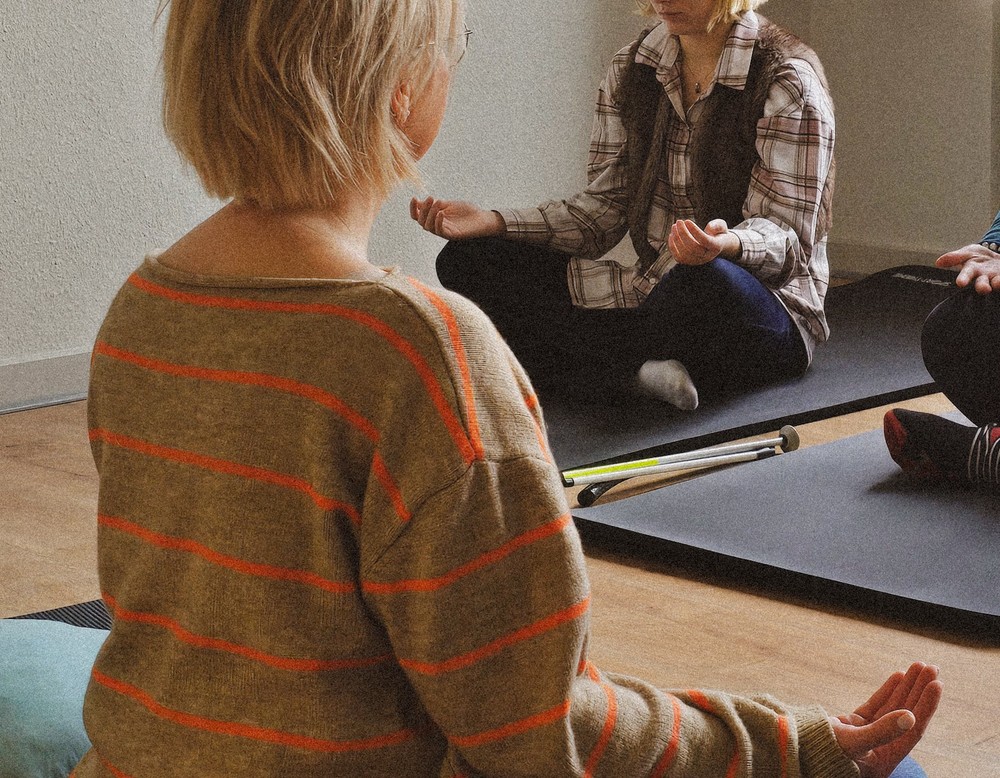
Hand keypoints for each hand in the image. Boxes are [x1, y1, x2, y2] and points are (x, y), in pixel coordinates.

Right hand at [410, 196, 505, 240]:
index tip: (414, 198)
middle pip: (421, 222)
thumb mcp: (448, 204)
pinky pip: (440, 232)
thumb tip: (418, 202)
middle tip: (431, 198)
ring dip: (430, 214)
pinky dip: (438, 222)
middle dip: (424, 209)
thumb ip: (434, 204)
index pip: (418, 217)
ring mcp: (444, 232)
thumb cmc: (466, 211)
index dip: (413, 209)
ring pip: (429, 227)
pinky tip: (441, 213)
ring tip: (438, 202)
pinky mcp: (452, 235)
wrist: (482, 218)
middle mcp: (437, 227)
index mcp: (434, 219)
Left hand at [668, 219, 740, 264]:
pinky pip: (678, 257)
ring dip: (677, 238)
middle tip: (679, 221)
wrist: (714, 244)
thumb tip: (710, 228)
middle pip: (693, 247)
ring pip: (684, 253)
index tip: (687, 221)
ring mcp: (697, 261)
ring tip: (674, 226)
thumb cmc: (717, 232)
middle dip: (683, 233)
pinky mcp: (688, 262)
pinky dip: (673, 246)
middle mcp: (706, 256)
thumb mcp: (721, 226)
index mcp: (716, 246)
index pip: (705, 241)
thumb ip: (718, 225)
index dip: (695, 231)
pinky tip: (672, 234)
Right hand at [831, 662, 941, 777]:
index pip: (913, 730)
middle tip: (932, 667)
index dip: (926, 706)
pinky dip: (888, 690)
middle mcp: (882, 747)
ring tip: (919, 666)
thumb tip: (911, 717)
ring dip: (906, 686)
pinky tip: (899, 675)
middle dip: (919, 690)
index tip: (936, 684)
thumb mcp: (854, 742)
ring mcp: (869, 734)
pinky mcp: (855, 724)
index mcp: (886, 759)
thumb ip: (882, 731)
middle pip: (907, 715)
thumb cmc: (825, 751)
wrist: (797, 748)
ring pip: (893, 707)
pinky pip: (877, 704)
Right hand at [935, 243, 999, 294]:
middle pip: (981, 285)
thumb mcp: (967, 252)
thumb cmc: (979, 256)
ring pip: (996, 285)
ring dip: (997, 284)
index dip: (963, 279)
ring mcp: (996, 279)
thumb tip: (938, 262)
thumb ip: (954, 257)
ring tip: (997, 282)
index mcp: (972, 271)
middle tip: (984, 289)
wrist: (996, 256)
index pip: (965, 275)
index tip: (960, 283)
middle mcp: (984, 278)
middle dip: (982, 287)